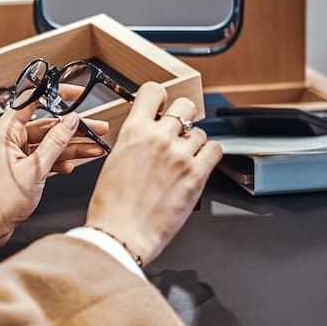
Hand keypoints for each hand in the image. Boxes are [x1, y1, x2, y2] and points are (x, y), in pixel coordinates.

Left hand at [0, 87, 106, 285]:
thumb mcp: (35, 169)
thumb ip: (55, 143)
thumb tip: (71, 121)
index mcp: (4, 132)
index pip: (31, 101)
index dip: (55, 94)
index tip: (75, 94)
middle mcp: (7, 140)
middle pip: (45, 126)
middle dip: (73, 129)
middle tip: (97, 128)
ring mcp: (12, 156)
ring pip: (47, 144)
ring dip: (70, 148)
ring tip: (95, 148)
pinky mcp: (18, 170)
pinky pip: (41, 159)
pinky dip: (56, 162)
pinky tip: (71, 166)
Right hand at [85, 83, 221, 266]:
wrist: (121, 234)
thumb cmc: (112, 206)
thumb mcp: (114, 160)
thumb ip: (135, 140)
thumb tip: (148, 132)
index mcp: (134, 131)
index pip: (154, 91)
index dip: (160, 98)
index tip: (161, 107)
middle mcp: (159, 138)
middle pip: (185, 106)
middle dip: (182, 118)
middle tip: (177, 132)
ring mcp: (180, 155)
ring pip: (200, 132)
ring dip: (194, 143)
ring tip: (183, 160)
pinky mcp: (197, 175)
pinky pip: (215, 150)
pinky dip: (210, 154)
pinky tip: (199, 164)